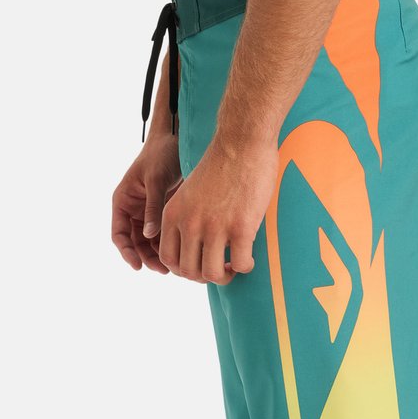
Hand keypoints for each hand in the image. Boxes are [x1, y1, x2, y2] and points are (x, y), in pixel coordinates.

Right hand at [112, 133, 181, 271]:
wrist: (177, 139)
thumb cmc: (161, 154)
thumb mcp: (156, 180)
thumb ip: (152, 208)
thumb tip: (147, 235)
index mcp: (123, 201)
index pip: (118, 233)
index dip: (126, 252)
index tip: (137, 266)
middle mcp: (133, 210)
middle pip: (135, 243)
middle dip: (146, 257)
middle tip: (163, 270)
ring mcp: (148, 212)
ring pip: (149, 242)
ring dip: (159, 254)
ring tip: (174, 266)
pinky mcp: (163, 213)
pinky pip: (163, 234)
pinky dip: (169, 245)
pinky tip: (180, 253)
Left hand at [158, 134, 279, 284]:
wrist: (241, 141)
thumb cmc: (220, 165)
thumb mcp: (190, 193)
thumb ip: (186, 217)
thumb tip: (194, 245)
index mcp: (173, 214)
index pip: (168, 259)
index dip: (183, 270)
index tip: (198, 264)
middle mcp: (189, 223)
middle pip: (188, 272)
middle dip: (204, 277)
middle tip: (219, 269)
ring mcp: (214, 227)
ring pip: (212, 274)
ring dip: (224, 277)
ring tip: (233, 268)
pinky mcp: (240, 227)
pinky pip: (240, 264)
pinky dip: (246, 267)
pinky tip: (249, 258)